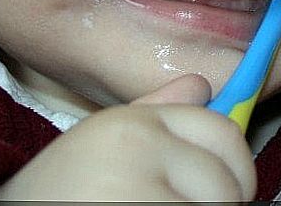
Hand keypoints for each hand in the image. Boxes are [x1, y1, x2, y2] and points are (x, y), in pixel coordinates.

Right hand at [0, 74, 255, 201]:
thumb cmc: (51, 199)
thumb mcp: (95, 149)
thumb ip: (152, 115)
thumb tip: (202, 85)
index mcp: (130, 124)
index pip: (222, 132)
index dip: (226, 169)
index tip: (202, 193)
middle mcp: (139, 146)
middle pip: (228, 177)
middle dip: (218, 202)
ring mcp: (142, 191)